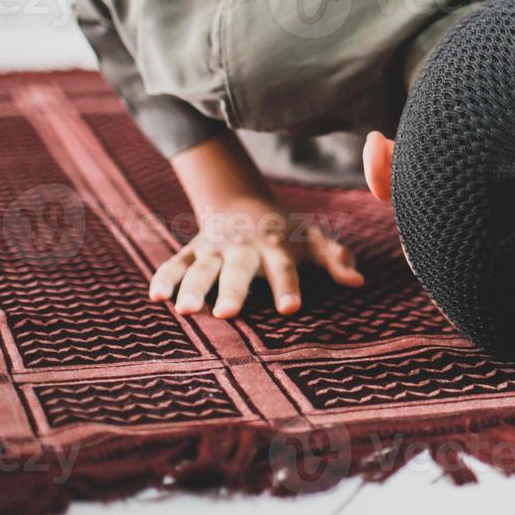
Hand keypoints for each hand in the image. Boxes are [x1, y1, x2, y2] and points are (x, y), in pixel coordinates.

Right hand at [149, 193, 363, 316]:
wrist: (243, 201)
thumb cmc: (286, 231)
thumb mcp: (314, 238)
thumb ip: (334, 258)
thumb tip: (358, 281)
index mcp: (276, 245)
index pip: (284, 268)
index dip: (287, 286)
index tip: (290, 308)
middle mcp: (243, 247)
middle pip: (238, 270)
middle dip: (232, 290)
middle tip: (228, 314)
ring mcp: (215, 248)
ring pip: (202, 268)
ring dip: (193, 287)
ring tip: (187, 311)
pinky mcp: (193, 250)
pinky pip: (176, 262)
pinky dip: (165, 276)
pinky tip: (157, 296)